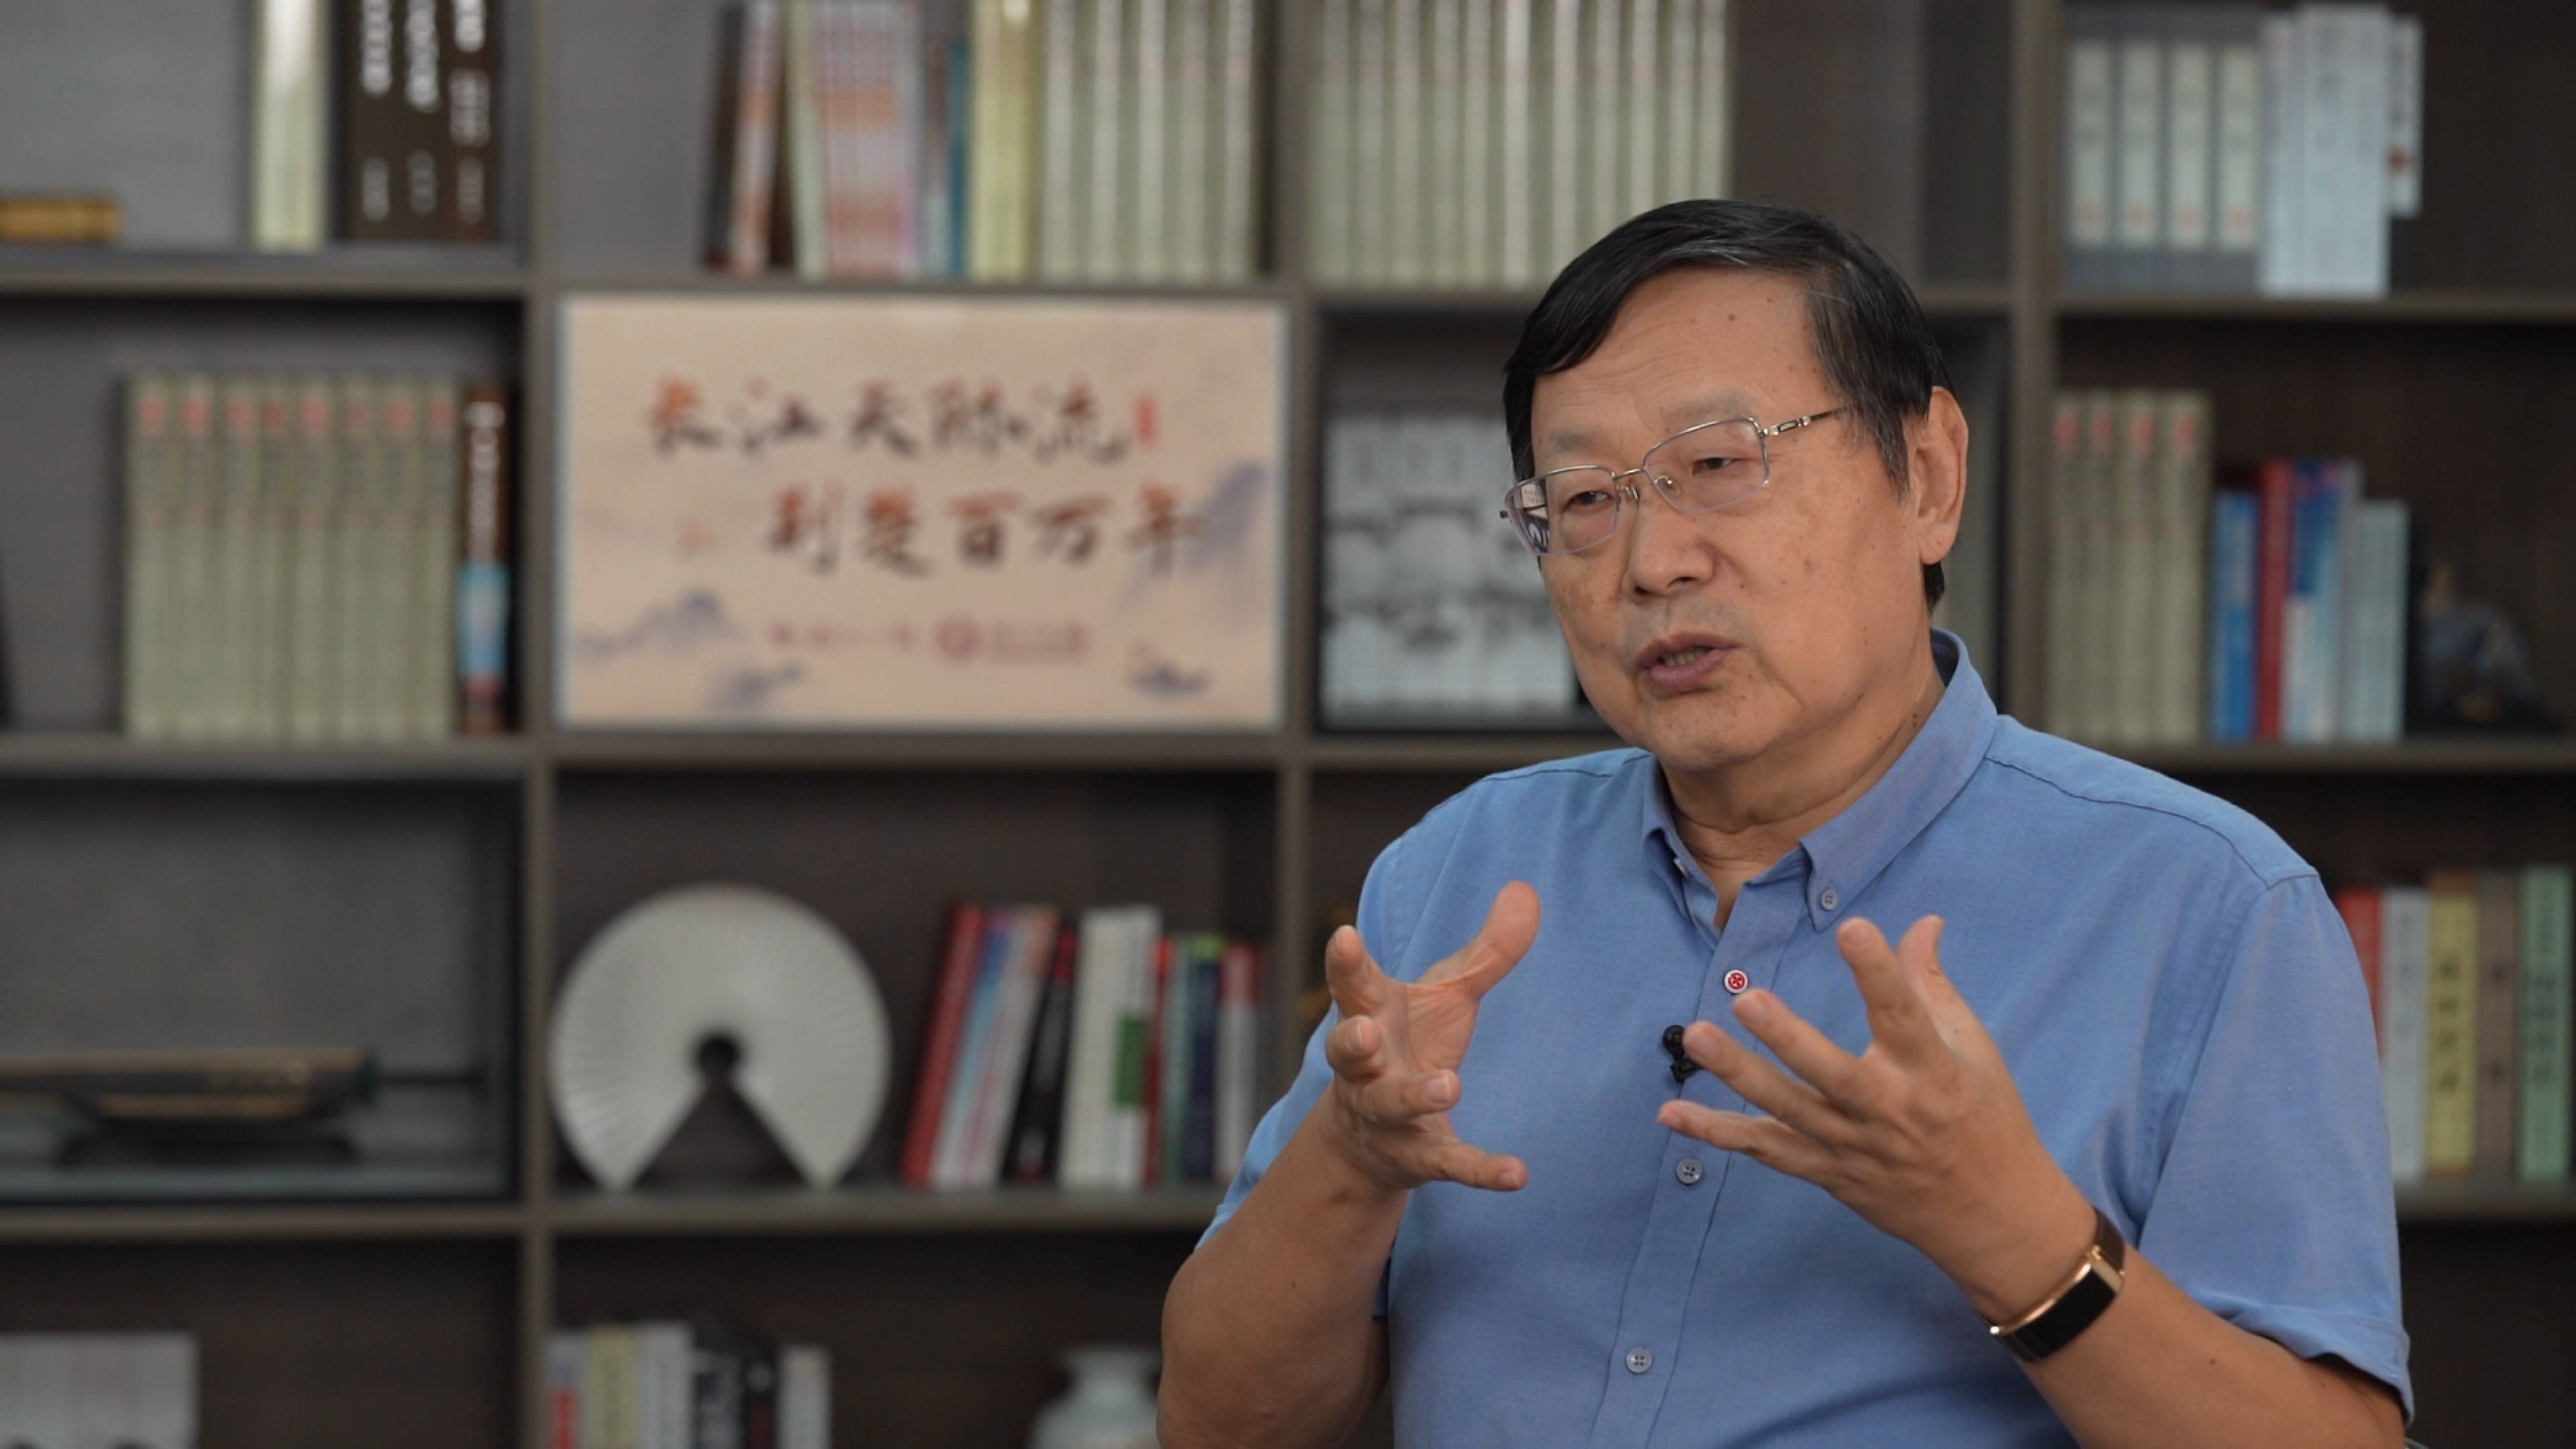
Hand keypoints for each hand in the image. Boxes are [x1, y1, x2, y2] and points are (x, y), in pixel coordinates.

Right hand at [1315, 882, 1539, 1195]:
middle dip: (1353, 1043)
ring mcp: (1386, 1115)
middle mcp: (1366, 1068)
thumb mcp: (1448, 995)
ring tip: (1448, 1086)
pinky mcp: (1419, 1156)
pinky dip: (1480, 1170)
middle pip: (1347, 1053)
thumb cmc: (1409, 1044)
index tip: (1345, 936)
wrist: (1368, 1140)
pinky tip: (1517, 1175)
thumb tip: (1527, 891)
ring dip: (1415, 1096)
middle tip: (1367, 1033)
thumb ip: (1487, 951)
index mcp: (1370, 1016)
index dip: (1346, 962)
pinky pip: (1448, 1163)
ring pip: (1390, 1106)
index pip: (1352, 985)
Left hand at [1657, 915, 2094, 1319]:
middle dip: (1789, 1039)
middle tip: (1747, 1000)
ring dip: (1739, 1076)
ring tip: (1695, 1035)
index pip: (1904, 1015)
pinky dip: (1718, 1134)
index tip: (1854, 928)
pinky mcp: (1829, 1174)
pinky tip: (1671, 1112)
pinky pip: (1767, 1152)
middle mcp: (1890, 1111)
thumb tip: (1923, 921)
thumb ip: (1932, 985)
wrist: (1994, 1215)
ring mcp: (1854, 1147)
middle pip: (1832, 1074)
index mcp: (1932, 1072)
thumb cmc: (1985, 1118)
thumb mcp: (1972, 1048)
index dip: (1879, 973)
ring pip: (1789, 1112)